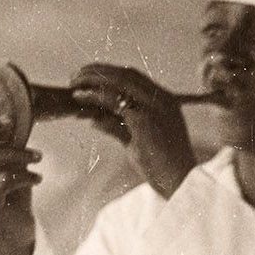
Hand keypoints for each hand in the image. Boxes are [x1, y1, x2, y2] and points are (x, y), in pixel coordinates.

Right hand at [0, 112, 40, 254]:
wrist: (17, 229)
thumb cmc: (13, 192)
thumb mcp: (9, 163)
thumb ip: (5, 142)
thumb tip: (14, 114)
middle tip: (11, 122)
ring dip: (19, 154)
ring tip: (39, 158)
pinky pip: (4, 180)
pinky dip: (25, 176)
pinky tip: (38, 178)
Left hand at [69, 64, 196, 197]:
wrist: (180, 183)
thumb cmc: (162, 168)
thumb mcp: (138, 143)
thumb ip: (118, 128)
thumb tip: (94, 121)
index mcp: (165, 102)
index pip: (134, 77)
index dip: (109, 73)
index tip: (90, 75)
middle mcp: (161, 99)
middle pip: (124, 74)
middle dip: (97, 71)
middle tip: (76, 76)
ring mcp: (153, 107)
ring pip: (117, 81)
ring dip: (92, 79)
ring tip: (74, 84)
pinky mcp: (143, 119)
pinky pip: (113, 99)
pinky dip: (93, 95)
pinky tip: (79, 97)